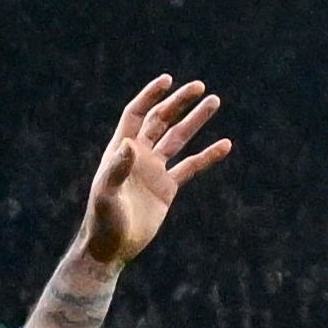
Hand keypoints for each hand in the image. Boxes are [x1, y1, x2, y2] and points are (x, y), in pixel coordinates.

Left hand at [76, 76, 231, 269]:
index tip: (168, 80)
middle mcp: (139, 155)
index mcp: (121, 150)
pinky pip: (191, 166)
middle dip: (179, 102)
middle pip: (161, 120)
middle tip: (201, 87)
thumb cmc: (103, 220)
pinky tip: (225, 145)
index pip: (137, 114)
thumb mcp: (106, 194)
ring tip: (215, 102)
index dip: (151, 96)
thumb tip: (130, 144)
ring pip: (179, 138)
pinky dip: (208, 156)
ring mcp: (155, 170)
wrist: (112, 247)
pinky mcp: (167, 187)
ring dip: (196, 121)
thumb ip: (117, 169)